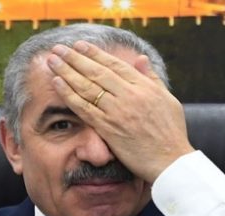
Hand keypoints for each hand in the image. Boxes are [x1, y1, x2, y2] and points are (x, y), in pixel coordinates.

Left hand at [46, 41, 194, 182]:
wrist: (170, 161)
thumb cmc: (172, 133)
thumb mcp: (168, 99)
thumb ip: (152, 78)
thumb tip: (141, 58)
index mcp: (144, 87)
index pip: (115, 65)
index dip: (94, 54)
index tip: (79, 45)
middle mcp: (130, 96)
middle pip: (97, 72)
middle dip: (75, 58)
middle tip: (58, 49)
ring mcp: (118, 112)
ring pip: (88, 87)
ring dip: (67, 72)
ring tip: (52, 61)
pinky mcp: (109, 129)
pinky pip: (85, 108)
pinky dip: (69, 95)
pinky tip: (57, 83)